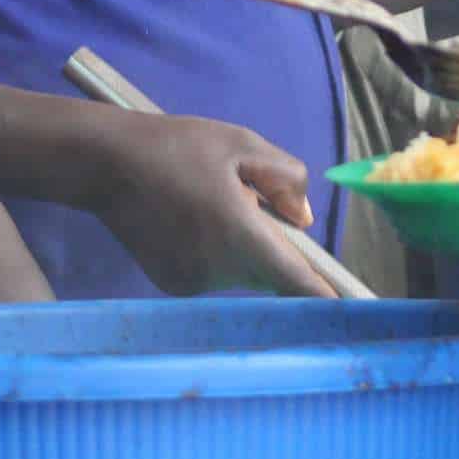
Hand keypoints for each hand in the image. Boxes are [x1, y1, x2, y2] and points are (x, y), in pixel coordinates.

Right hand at [87, 113, 337, 297]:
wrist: (107, 164)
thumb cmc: (179, 146)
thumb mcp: (243, 145)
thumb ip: (286, 181)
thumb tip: (303, 221)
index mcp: (240, 234)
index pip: (294, 281)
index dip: (325, 298)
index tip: (351, 313)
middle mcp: (219, 269)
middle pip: (269, 271)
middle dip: (273, 244)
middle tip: (246, 197)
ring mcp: (193, 283)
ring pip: (242, 271)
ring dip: (243, 246)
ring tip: (209, 200)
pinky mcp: (174, 285)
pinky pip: (215, 273)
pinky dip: (217, 252)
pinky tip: (190, 217)